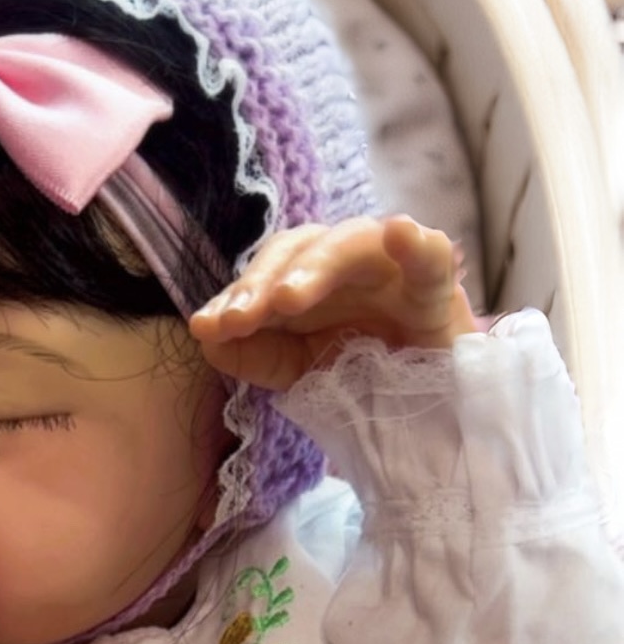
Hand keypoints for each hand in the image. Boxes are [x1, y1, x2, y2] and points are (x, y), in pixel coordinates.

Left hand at [188, 215, 479, 391]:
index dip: (236, 295)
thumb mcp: (297, 371)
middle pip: (299, 249)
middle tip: (237, 318)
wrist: (427, 410)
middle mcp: (345, 265)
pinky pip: (431, 255)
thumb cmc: (362, 376)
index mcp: (309, 280)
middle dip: (263, 282)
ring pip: (351, 244)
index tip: (207, 326)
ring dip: (316, 266)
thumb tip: (207, 339)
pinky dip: (417, 242)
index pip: (267, 273)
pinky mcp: (436, 287)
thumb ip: (254, 355)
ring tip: (287, 296)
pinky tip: (400, 233)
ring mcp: (391, 270)